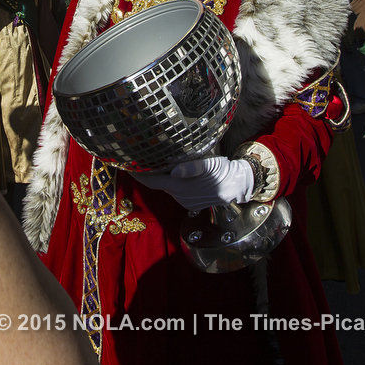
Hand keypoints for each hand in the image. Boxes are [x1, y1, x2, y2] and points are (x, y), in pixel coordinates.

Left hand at [137, 157, 254, 208]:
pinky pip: (177, 193)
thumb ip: (191, 167)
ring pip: (168, 188)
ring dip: (163, 179)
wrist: (237, 185)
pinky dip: (174, 184)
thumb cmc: (222, 170)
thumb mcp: (209, 164)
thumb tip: (174, 171)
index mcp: (180, 186)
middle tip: (141, 159)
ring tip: (157, 163)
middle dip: (150, 174)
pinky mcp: (190, 205)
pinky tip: (176, 174)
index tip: (127, 165)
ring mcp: (185, 202)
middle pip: (158, 184)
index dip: (138, 175)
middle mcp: (180, 197)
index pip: (152, 181)